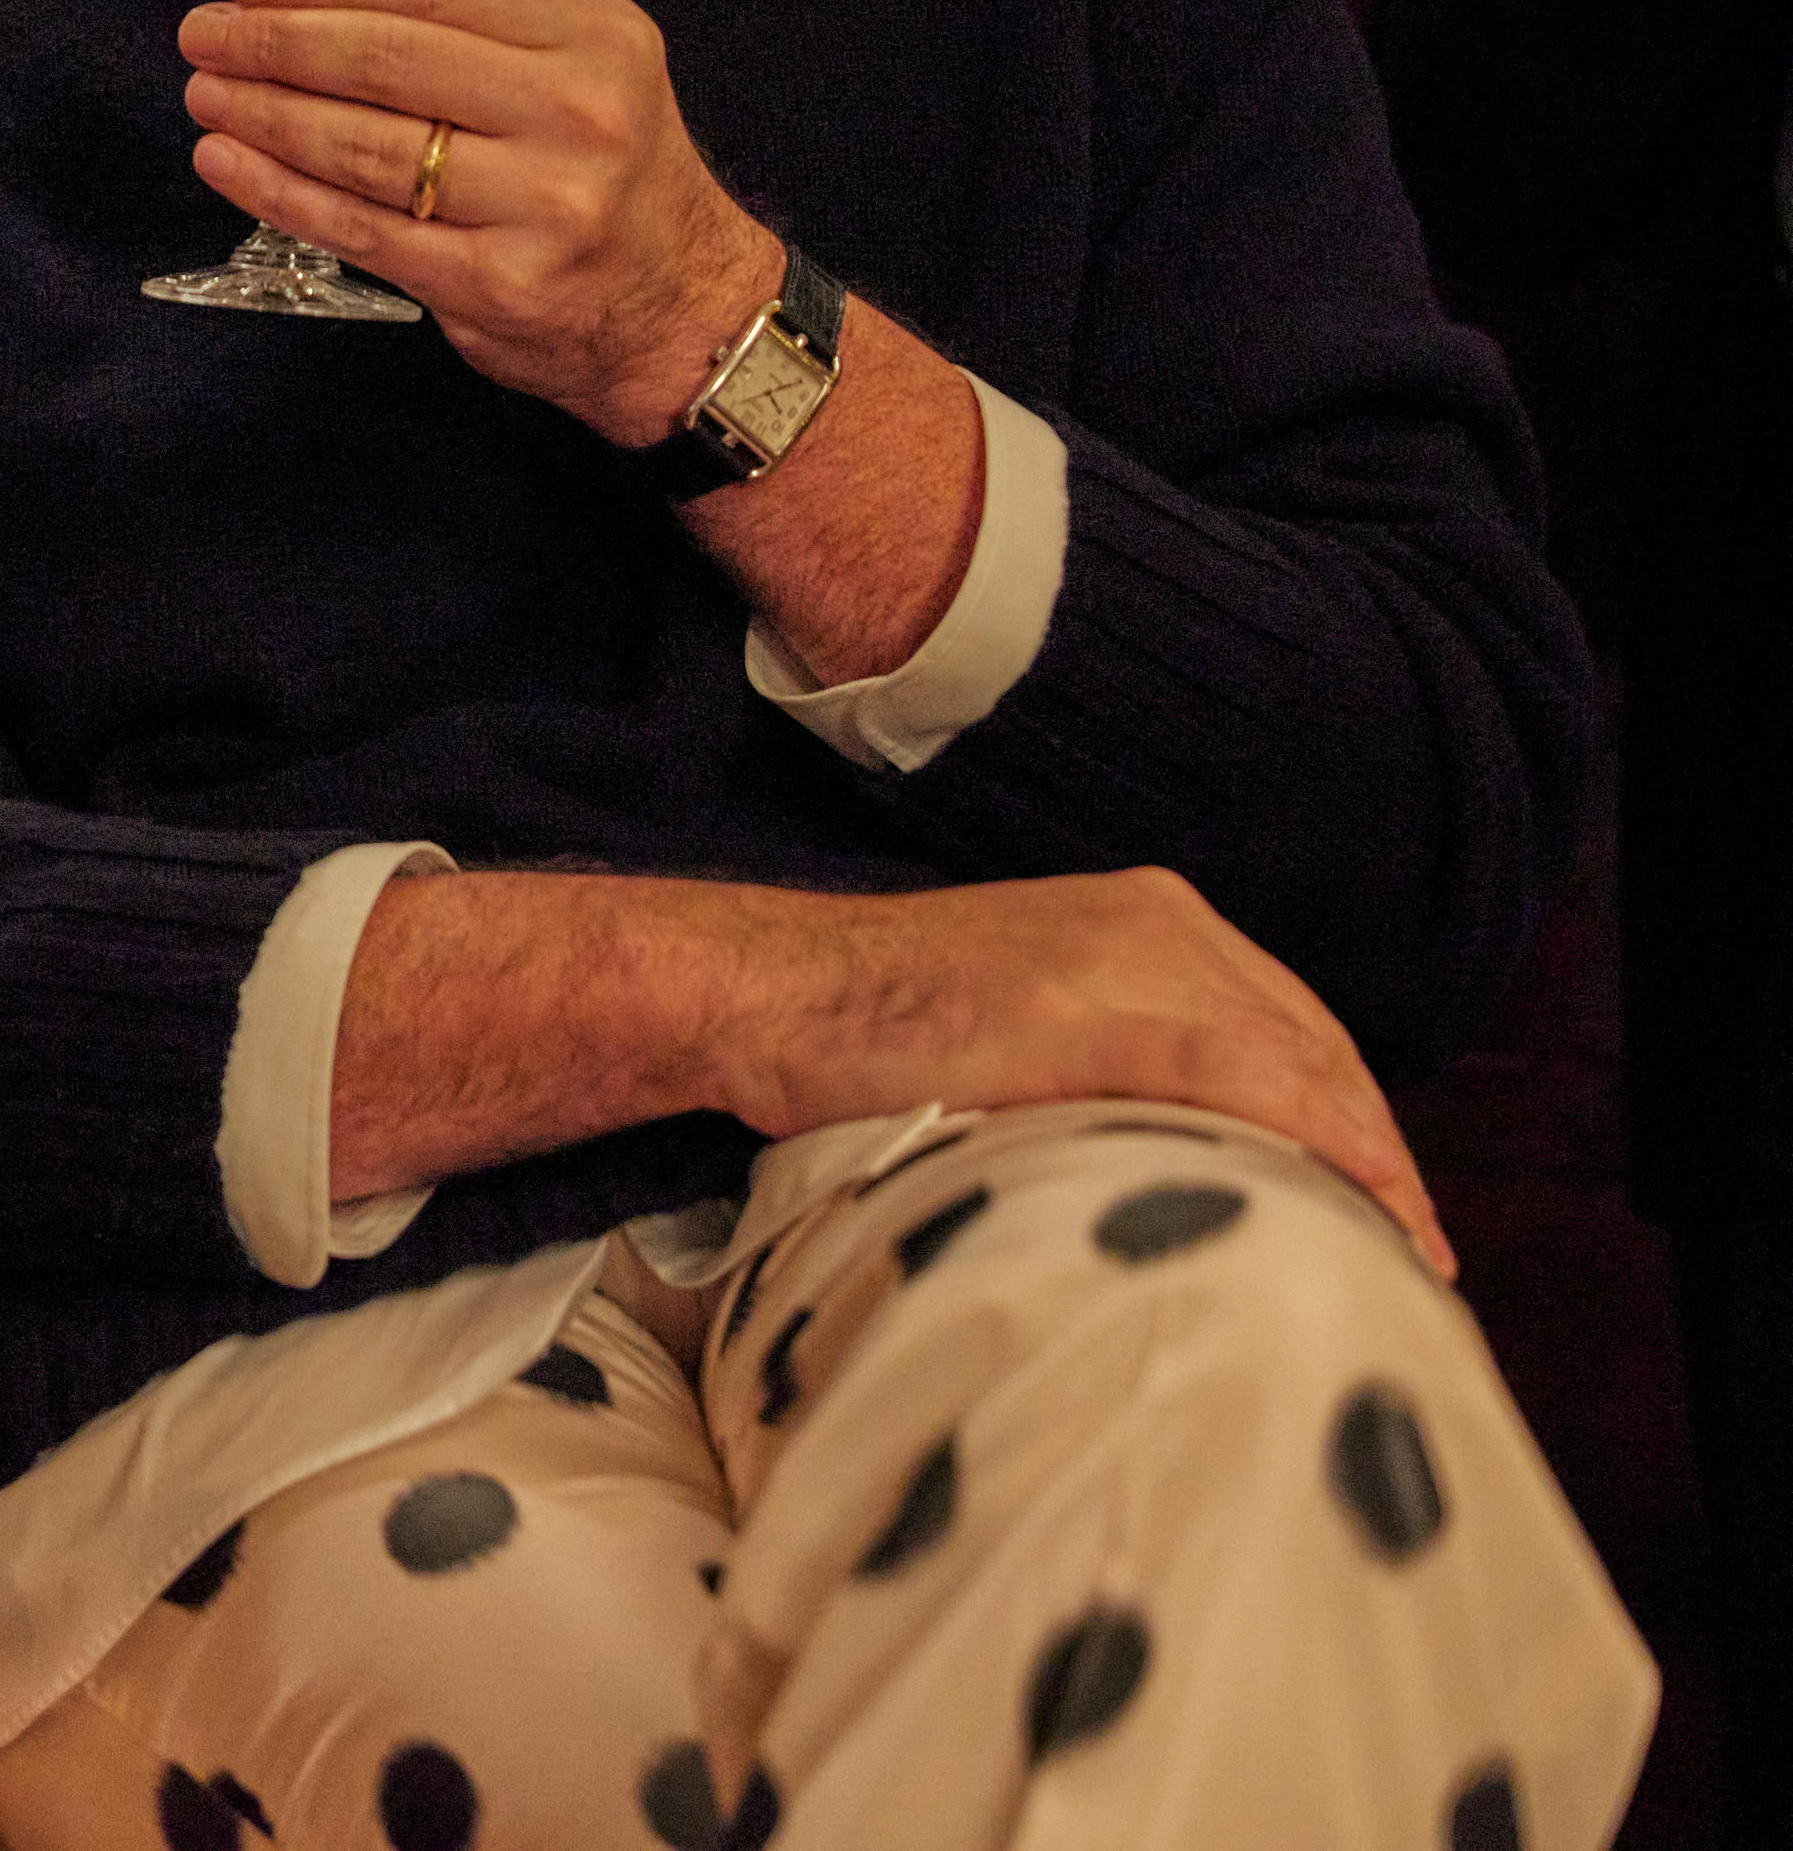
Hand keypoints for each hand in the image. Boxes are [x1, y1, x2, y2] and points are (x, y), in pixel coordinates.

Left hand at [178, 0, 782, 444]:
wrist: (683, 310)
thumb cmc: (607, 173)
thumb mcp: (581, 66)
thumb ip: (474, 25)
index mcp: (594, 33)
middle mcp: (576, 112)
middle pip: (386, 60)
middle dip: (275, 42)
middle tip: (202, 31)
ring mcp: (539, 204)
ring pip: (364, 145)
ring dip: (263, 113)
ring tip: (204, 90)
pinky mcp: (495, 283)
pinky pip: (360, 228)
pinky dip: (279, 192)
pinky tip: (227, 160)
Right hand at [699, 865, 1449, 1276]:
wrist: (761, 994)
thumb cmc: (861, 1035)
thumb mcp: (1016, 1031)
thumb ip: (1103, 1069)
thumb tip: (1173, 1168)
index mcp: (1146, 921)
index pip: (1294, 1030)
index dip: (1356, 1123)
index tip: (1392, 1213)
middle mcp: (1156, 921)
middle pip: (1317, 1046)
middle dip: (1380, 1152)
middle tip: (1419, 1259)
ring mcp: (1125, 954)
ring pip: (1299, 1060)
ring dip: (1366, 1163)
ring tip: (1401, 1259)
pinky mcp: (1092, 1004)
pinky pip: (1243, 1073)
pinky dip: (1315, 1141)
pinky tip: (1353, 1205)